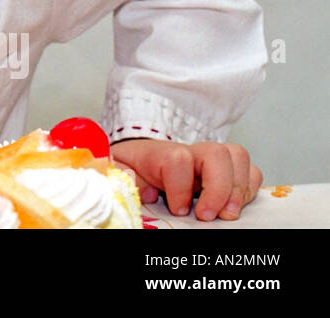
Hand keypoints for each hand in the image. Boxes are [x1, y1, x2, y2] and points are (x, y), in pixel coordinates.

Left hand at [110, 138, 261, 221]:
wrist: (138, 158)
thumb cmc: (131, 167)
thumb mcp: (118, 169)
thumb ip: (121, 173)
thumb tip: (131, 179)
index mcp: (159, 153)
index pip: (178, 160)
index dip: (181, 187)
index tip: (178, 210)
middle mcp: (189, 152)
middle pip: (216, 153)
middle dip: (219, 188)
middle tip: (209, 216)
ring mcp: (209, 159)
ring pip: (237, 156)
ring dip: (239, 188)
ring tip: (228, 214)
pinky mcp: (225, 170)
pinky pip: (250, 170)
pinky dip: (249, 189)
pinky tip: (235, 206)